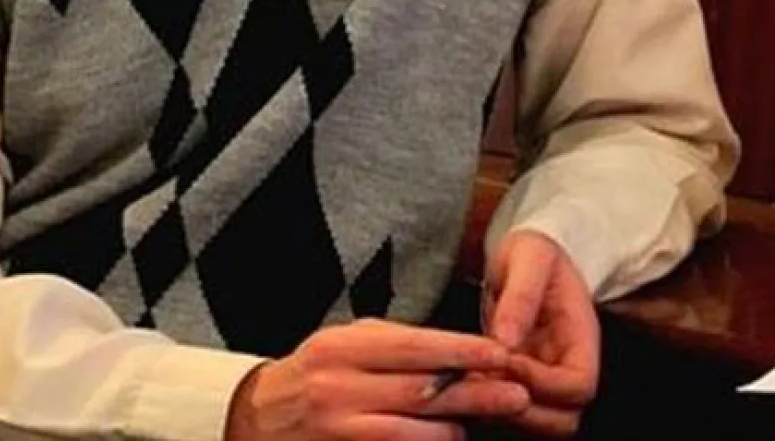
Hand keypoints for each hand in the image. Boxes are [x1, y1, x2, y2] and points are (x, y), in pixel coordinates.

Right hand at [225, 317, 529, 440]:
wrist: (258, 419)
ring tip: (485, 421)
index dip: (460, 351)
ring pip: (415, 435)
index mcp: (342, 349)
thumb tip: (454, 353)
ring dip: (456, 429)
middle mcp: (339, 390)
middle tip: (516, 393)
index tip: (498, 353)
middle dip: (474, 394)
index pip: (412, 347)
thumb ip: (393, 346)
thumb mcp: (346, 343)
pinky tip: (450, 440)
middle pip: (422, 393)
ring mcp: (340, 431)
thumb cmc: (316, 372)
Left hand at [483, 230, 599, 436]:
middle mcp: (567, 368)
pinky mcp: (520, 381)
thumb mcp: (530, 258)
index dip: (543, 383)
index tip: (507, 359)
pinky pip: (511, 409)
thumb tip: (505, 340)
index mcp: (582, 340)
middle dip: (523, 409)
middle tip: (485, 378)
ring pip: (536, 422)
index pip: (578, 387)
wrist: (526, 254)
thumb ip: (521, 297)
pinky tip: (465, 376)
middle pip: (562, 420)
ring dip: (503, 409)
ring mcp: (545, 379)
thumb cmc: (535, 251)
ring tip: (472, 376)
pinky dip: (488, 402)